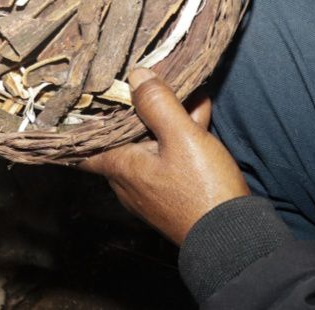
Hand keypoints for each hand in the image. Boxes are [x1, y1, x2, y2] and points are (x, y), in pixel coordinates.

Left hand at [80, 68, 249, 245]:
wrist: (234, 240)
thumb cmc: (203, 190)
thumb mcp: (183, 137)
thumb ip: (158, 103)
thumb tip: (136, 74)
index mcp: (119, 165)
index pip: (82, 145)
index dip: (80, 122)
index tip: (80, 101)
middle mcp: (127, 181)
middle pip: (122, 136)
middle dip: (138, 110)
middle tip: (152, 84)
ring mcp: (148, 190)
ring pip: (149, 145)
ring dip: (166, 121)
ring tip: (188, 94)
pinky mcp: (170, 195)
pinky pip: (167, 159)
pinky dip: (179, 139)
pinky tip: (199, 115)